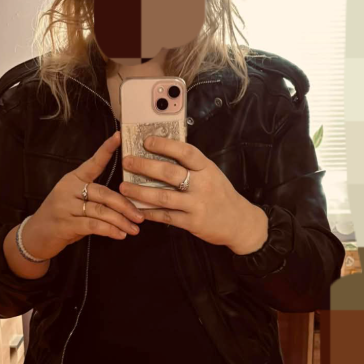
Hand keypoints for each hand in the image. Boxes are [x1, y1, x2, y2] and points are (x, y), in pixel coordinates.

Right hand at [23, 131, 144, 259]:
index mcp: (73, 179)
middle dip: (124, 205)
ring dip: (120, 221)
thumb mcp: (74, 201)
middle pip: (103, 193)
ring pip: (101, 211)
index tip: (118, 136)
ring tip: (134, 229)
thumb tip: (124, 204)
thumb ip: (94, 198)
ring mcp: (66, 207)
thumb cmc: (60, 217)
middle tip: (139, 216)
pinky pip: (93, 225)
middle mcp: (69, 189)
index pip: (92, 163)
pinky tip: (120, 235)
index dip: (106, 150)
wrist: (36, 236)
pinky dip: (110, 230)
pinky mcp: (66, 224)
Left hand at [119, 136, 268, 252]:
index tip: (147, 141)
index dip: (165, 145)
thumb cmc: (221, 195)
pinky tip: (137, 209)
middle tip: (127, 161)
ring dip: (140, 191)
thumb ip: (191, 166)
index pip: (185, 152)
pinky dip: (149, 213)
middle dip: (145, 166)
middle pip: (170, 173)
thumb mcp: (211, 174)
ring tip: (124, 187)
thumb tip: (162, 152)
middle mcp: (202, 184)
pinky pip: (166, 217)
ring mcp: (197, 204)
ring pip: (164, 197)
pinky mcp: (192, 222)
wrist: (239, 222)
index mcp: (206, 168)